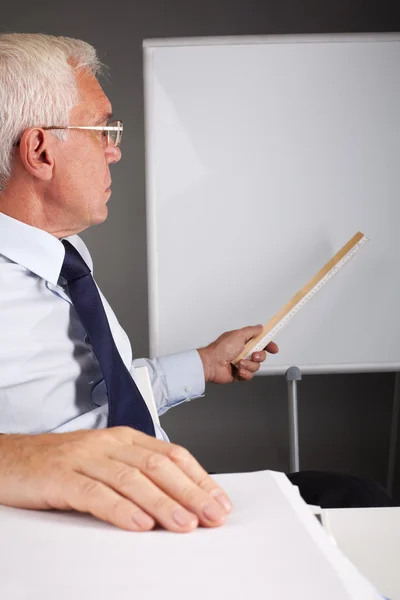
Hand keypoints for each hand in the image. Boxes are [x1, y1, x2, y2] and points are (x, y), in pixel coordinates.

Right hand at [0, 428, 231, 531]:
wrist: (10, 459)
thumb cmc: (61, 465)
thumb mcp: (105, 463)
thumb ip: (137, 476)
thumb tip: (179, 502)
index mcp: (124, 438)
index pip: (171, 454)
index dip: (199, 478)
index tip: (220, 502)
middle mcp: (109, 444)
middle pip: (158, 466)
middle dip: (191, 492)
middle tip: (214, 517)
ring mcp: (85, 458)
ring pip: (132, 479)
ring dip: (163, 503)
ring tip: (186, 524)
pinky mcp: (61, 477)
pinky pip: (95, 493)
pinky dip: (120, 509)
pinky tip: (139, 524)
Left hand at [198, 325, 278, 383]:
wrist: (211, 364)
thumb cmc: (221, 349)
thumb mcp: (238, 334)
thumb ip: (251, 331)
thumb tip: (260, 327)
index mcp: (243, 341)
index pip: (260, 342)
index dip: (268, 345)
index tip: (273, 348)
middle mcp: (243, 352)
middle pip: (261, 355)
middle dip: (259, 356)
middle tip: (252, 355)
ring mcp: (241, 364)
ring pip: (256, 367)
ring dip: (249, 365)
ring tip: (239, 363)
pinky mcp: (239, 374)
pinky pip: (249, 375)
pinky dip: (245, 373)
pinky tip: (238, 370)